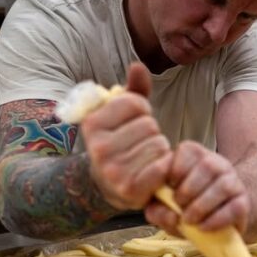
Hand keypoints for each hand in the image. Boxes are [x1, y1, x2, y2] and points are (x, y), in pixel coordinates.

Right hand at [80, 62, 171, 209]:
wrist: (106, 186)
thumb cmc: (119, 143)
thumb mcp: (121, 116)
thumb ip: (133, 90)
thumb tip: (138, 66)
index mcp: (92, 123)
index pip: (136, 103)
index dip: (143, 111)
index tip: (134, 122)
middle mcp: (98, 147)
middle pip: (150, 125)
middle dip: (152, 132)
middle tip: (141, 144)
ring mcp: (113, 170)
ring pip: (158, 145)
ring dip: (160, 151)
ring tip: (146, 158)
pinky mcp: (129, 189)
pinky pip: (162, 167)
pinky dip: (164, 167)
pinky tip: (154, 172)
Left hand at [144, 141, 249, 235]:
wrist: (220, 214)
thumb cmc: (188, 206)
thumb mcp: (168, 204)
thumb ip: (158, 207)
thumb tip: (167, 214)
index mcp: (196, 155)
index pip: (188, 150)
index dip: (175, 169)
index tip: (169, 186)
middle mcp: (218, 163)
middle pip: (207, 167)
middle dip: (188, 190)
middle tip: (178, 206)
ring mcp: (234, 182)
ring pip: (223, 186)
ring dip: (202, 205)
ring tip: (189, 220)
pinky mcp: (244, 202)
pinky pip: (234, 207)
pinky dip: (216, 219)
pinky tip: (203, 227)